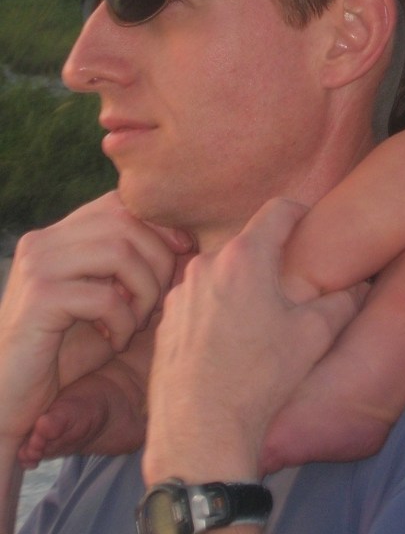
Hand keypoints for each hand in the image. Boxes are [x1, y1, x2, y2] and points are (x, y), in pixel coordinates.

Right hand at [0, 192, 185, 454]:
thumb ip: (137, 267)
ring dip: (144, 291)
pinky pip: (104, 296)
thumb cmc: (67, 350)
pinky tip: (114, 342)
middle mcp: (44, 241)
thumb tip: (190, 241)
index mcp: (59, 234)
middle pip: (126, 221)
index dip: (161, 224)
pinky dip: (122, 321)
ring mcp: (38, 266)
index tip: (184, 253)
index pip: (121, 202)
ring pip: (120, 252)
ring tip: (137, 322)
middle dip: (158, 260)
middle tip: (156, 302)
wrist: (11, 399)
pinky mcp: (38, 298)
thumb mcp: (110, 299)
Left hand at [143, 198, 362, 483]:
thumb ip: (342, 301)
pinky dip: (218, 310)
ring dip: (242, 285)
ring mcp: (181, 294)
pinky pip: (200, 301)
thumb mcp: (315, 335)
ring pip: (222, 274)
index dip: (300, 212)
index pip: (278, 210)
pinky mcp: (165, 322)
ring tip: (260, 320)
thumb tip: (356, 289)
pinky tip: (231, 344)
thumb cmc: (259, 379)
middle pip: (248, 244)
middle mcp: (207, 265)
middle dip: (271, 258)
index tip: (311, 225)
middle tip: (292, 284)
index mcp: (245, 257)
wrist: (201, 433)